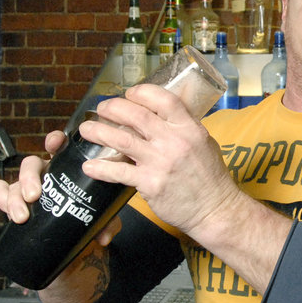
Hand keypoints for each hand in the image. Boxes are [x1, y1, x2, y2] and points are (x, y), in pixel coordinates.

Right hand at [0, 130, 120, 248]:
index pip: (58, 147)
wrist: (74, 235)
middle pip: (30, 165)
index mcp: (67, 169)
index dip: (54, 141)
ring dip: (13, 197)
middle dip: (29, 178)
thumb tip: (104, 236)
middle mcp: (45, 174)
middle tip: (34, 196)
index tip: (55, 144)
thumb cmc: (87, 216)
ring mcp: (29, 187)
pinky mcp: (16, 201)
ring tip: (22, 216)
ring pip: (14, 183)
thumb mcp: (100, 218)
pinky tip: (5, 208)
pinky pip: (1, 192)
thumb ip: (105, 223)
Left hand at [77, 84, 240, 240]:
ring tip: (87, 129)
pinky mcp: (150, 184)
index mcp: (190, 129)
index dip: (142, 92)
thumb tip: (162, 115)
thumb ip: (183, 128)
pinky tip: (89, 166)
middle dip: (114, 108)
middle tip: (102, 109)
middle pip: (137, 116)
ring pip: (122, 140)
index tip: (129, 94)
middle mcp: (175, 142)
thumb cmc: (210, 177)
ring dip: (100, 132)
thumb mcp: (205, 143)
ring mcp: (161, 163)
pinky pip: (119, 172)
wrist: (215, 209)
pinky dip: (101, 168)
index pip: (164, 99)